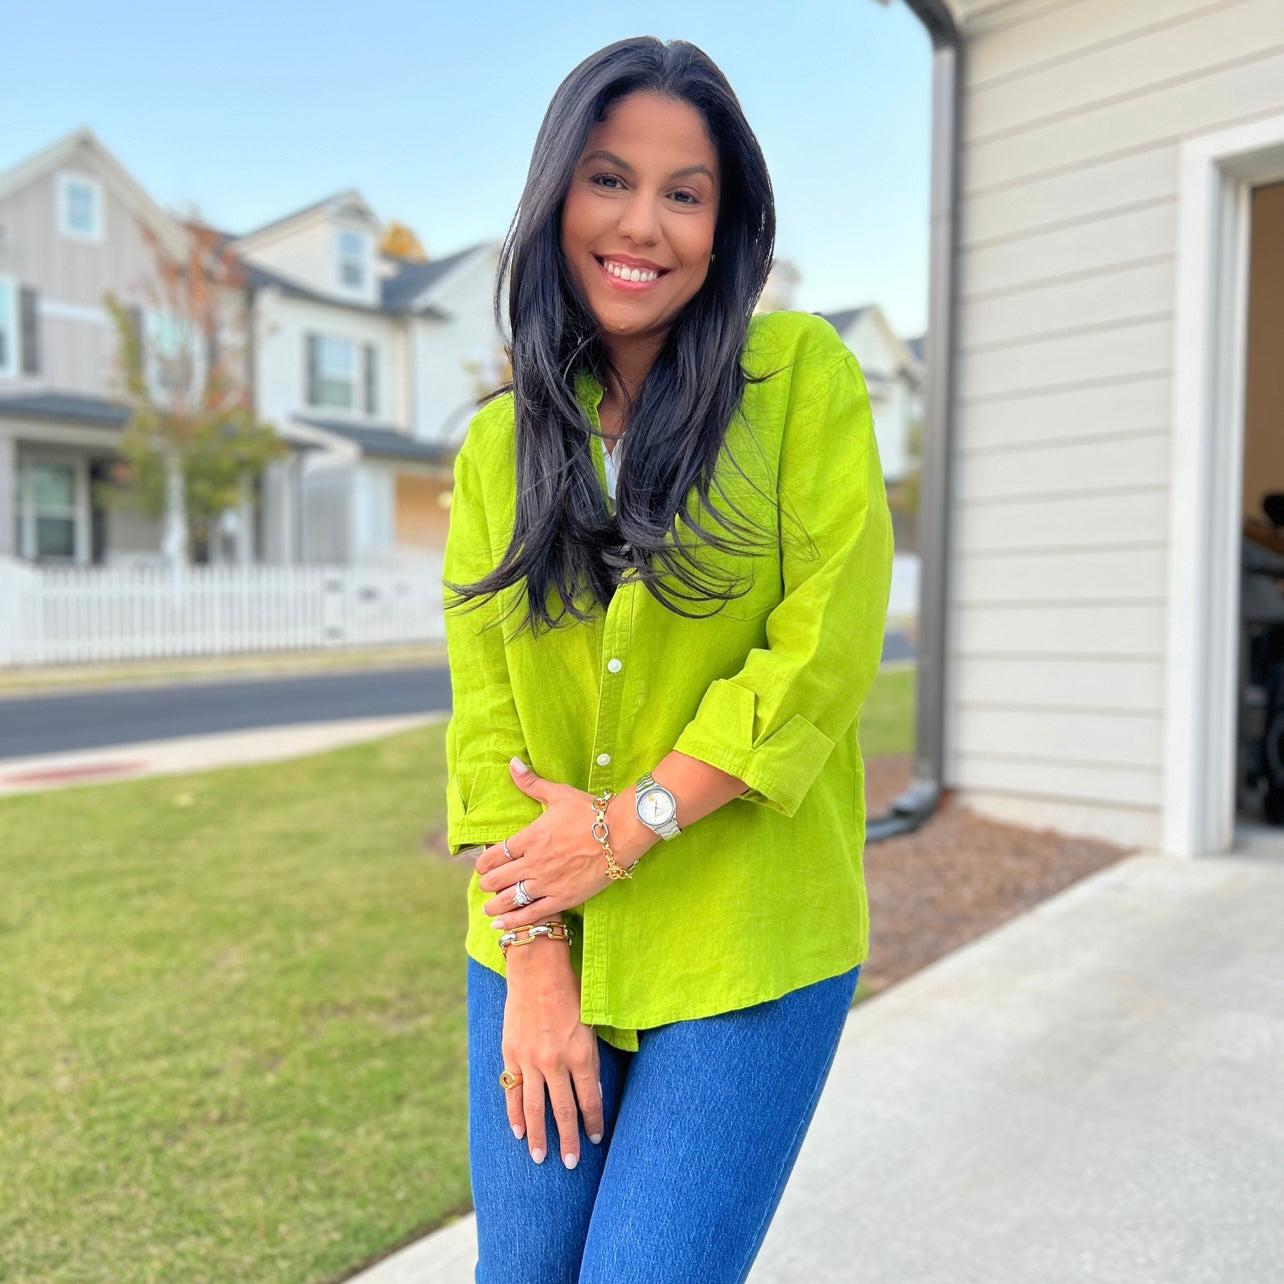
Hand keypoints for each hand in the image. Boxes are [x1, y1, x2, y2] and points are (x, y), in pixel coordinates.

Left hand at [476, 758, 658, 928]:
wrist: (620, 833)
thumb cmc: (590, 812)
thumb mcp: (559, 794)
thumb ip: (532, 784)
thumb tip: (512, 764)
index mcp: (530, 838)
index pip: (494, 855)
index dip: (483, 863)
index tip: (482, 866)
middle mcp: (533, 862)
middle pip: (497, 879)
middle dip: (487, 884)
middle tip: (487, 885)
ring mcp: (547, 883)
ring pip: (510, 899)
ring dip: (495, 905)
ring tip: (490, 909)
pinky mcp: (563, 898)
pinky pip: (532, 913)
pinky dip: (514, 920)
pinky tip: (502, 925)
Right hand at [501, 942, 603, 1166]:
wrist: (537, 969)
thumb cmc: (571, 993)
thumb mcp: (590, 1025)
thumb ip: (590, 1060)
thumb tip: (590, 1092)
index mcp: (581, 1054)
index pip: (589, 1100)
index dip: (593, 1123)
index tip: (595, 1140)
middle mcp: (556, 1062)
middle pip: (563, 1111)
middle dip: (568, 1140)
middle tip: (570, 1163)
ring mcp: (531, 1060)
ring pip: (535, 1108)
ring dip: (540, 1136)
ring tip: (541, 1158)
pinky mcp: (511, 1054)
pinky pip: (512, 1091)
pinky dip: (515, 1114)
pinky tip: (519, 1133)